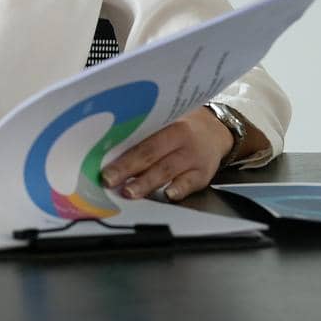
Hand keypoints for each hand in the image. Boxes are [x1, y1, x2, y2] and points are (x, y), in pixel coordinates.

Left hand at [100, 107, 234, 201]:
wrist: (216, 130)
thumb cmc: (182, 128)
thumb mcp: (165, 124)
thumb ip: (143, 137)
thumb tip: (110, 155)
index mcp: (169, 125)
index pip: (142, 142)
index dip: (122, 156)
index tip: (104, 167)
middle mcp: (182, 141)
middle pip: (151, 156)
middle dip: (127, 170)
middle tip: (109, 181)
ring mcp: (194, 159)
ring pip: (167, 171)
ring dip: (146, 183)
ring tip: (129, 192)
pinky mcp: (203, 175)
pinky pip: (190, 183)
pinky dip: (178, 190)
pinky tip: (168, 195)